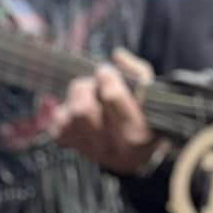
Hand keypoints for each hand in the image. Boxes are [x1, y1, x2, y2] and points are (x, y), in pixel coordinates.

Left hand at [50, 49, 162, 175]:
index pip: (112, 97)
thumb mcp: (155, 95)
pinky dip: (63, 115)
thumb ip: (138, 72)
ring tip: (84, 95)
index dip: (106, 77)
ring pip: (67, 118)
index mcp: (136, 130)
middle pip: (83, 109)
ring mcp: (91, 150)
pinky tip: (76, 110)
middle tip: (92, 83)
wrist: (140, 157)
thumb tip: (116, 55)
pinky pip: (57, 129)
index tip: (106, 70)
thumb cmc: (151, 119)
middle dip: (84, 87)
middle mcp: (111, 144)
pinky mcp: (76, 150)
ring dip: (72, 100)